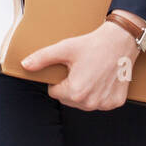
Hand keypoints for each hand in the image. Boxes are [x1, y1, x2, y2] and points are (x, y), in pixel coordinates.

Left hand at [20, 22, 136, 110]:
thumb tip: (25, 65)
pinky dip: (98, 92)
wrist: (120, 41)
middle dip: (70, 86)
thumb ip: (42, 58)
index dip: (57, 79)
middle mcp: (91, 103)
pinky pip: (100, 102)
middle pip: (69, 99)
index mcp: (76, 92)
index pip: (54, 92)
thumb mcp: (64, 48)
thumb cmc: (92, 44)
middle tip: (78, 68)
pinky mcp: (116, 102)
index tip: (66, 68)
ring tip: (89, 72)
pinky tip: (101, 78)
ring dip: (83, 91)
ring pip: (84, 103)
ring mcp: (105, 104)